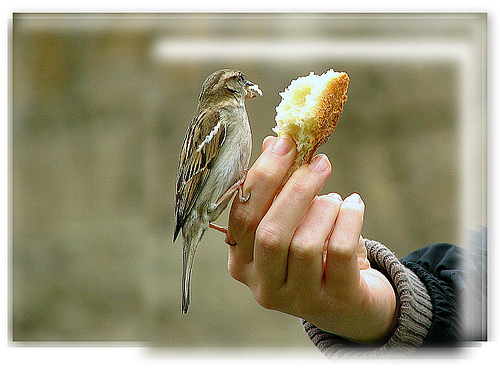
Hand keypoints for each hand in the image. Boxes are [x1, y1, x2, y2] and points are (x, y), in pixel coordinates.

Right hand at [226, 135, 397, 342]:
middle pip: (270, 233)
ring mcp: (298, 299)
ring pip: (305, 244)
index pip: (242, 216)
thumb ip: (277, 188)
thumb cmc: (313, 252)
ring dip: (324, 209)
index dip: (263, 177)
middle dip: (296, 190)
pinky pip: (340, 251)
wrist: (348, 302)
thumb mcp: (291, 223)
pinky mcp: (334, 301)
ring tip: (336, 199)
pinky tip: (355, 205)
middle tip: (319, 162)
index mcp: (242, 261)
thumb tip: (273, 143)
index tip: (286, 144)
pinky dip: (350, 219)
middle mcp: (263, 285)